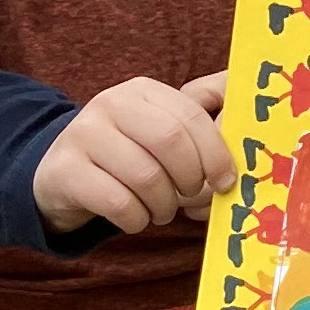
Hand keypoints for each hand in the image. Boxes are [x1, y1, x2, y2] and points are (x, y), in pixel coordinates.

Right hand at [33, 72, 236, 236]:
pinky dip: (136, 219)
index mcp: (143, 90)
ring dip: (163, 204)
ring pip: (144, 176)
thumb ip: (200, 128)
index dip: (215, 152)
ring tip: (162, 210)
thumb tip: (248, 137)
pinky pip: (117, 202)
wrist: (62, 174)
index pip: (191, 116)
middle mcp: (110, 104)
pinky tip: (136, 218)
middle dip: (190, 178)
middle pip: (169, 142)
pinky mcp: (65, 170)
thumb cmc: (128, 155)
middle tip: (189, 196)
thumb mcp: (161, 131)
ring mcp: (83, 135)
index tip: (225, 180)